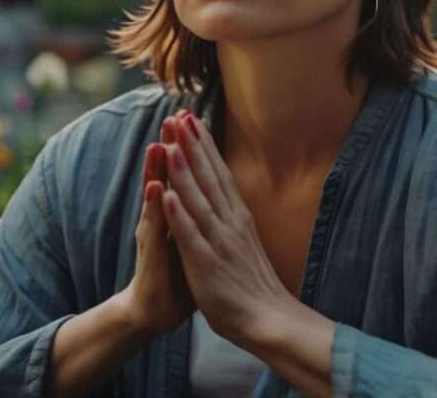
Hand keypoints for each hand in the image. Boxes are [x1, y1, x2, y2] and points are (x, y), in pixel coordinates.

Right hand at [124, 110, 197, 337]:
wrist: (154, 310)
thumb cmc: (178, 273)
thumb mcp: (194, 237)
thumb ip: (196, 211)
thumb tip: (211, 187)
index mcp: (176, 213)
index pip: (180, 174)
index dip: (186, 147)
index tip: (192, 117)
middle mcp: (161, 217)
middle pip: (164, 176)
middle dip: (170, 146)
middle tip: (174, 117)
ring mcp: (153, 235)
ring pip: (155, 196)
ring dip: (157, 168)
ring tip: (160, 141)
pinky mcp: (150, 256)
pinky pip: (154, 228)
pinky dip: (156, 207)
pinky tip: (156, 187)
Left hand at [160, 110, 291, 348]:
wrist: (270, 321)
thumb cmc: (254, 286)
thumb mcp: (246, 242)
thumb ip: (236, 220)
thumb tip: (232, 199)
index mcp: (237, 218)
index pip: (219, 174)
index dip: (204, 146)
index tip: (193, 119)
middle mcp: (230, 223)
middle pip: (209, 177)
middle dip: (192, 145)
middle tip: (180, 115)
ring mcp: (219, 241)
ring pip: (198, 199)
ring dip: (184, 170)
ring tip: (170, 142)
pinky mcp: (207, 264)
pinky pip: (191, 236)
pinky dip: (179, 214)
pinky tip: (167, 194)